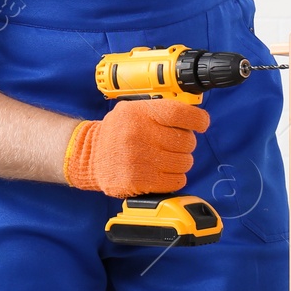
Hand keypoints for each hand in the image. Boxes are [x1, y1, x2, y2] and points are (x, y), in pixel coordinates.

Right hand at [63, 98, 210, 198]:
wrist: (89, 155)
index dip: (198, 119)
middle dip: (185, 143)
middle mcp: (139, 135)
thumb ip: (161, 110)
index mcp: (140, 113)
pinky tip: (162, 172)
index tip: (201, 124)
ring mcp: (139, 159)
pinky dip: (174, 177)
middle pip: (187, 141)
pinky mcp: (139, 181)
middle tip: (172, 144)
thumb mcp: (134, 110)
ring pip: (184, 162)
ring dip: (180, 161)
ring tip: (165, 158)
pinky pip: (176, 181)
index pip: (181, 114)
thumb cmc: (118, 132)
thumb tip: (194, 116)